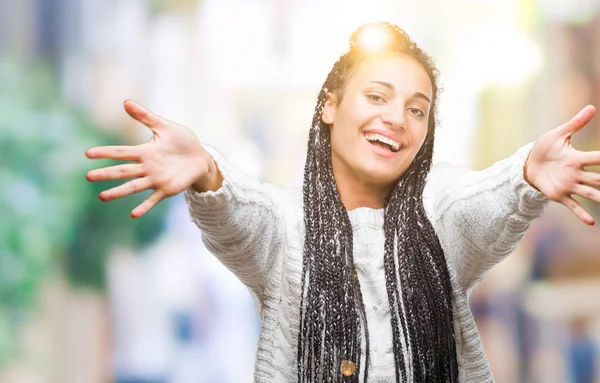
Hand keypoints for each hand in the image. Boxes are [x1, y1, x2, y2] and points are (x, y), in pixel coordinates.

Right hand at [86, 100, 217, 217]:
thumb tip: (126, 102)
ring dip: (118, 192)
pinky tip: (133, 214)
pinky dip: (144, 207)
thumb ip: (146, 117)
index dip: (105, 152)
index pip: (121, 152)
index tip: (87, 153)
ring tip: (102, 197)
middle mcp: (147, 167)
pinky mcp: (167, 190)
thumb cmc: (182, 141)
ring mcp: (155, 180)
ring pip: (133, 187)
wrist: (200, 157)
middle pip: (123, 171)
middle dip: (106, 174)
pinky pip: (153, 199)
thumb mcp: (165, 127)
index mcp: (144, 152)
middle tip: (89, 176)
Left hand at [525, 105, 598, 225]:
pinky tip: (592, 223)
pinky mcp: (559, 195)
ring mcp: (569, 185)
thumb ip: (575, 124)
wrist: (529, 164)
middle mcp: (576, 174)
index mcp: (577, 158)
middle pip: (599, 179)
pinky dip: (581, 214)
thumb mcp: (558, 135)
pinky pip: (573, 205)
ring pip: (589, 194)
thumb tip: (592, 107)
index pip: (599, 158)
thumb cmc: (545, 147)